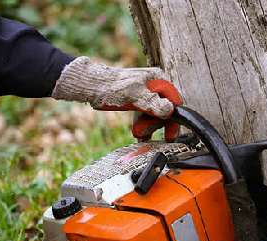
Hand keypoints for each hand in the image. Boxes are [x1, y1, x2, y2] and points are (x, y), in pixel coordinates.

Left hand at [52, 57, 181, 140]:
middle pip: (165, 109)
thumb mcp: (135, 96)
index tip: (170, 135)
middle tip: (145, 133)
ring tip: (138, 133)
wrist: (92, 86)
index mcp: (158, 80)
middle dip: (156, 124)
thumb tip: (170, 111)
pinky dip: (143, 125)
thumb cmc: (112, 87)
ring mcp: (146, 93)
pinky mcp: (137, 100)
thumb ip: (154, 103)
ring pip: (155, 114)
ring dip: (148, 126)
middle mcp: (155, 86)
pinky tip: (139, 135)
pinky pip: (145, 115)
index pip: (174, 101)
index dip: (174, 119)